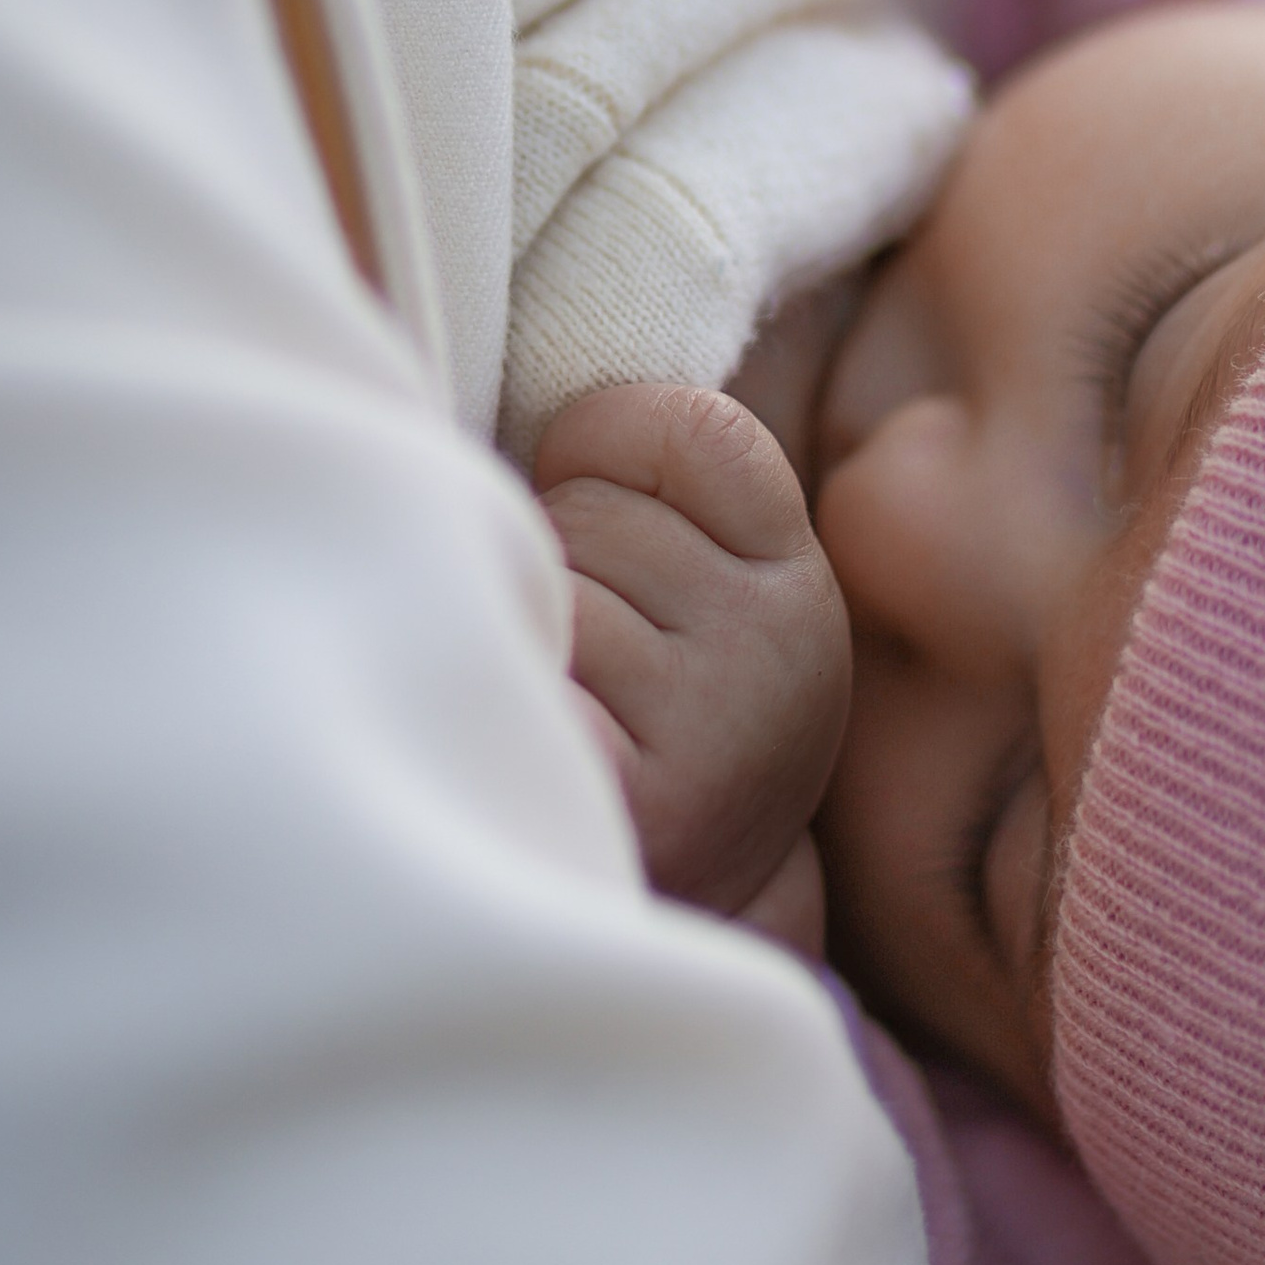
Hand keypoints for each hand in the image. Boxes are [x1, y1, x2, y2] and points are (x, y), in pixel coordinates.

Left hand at [534, 382, 850, 944]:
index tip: (604, 530)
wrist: (654, 929)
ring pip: (552, 581)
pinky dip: (500, 691)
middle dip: (554, 562)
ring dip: (523, 629)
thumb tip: (464, 335)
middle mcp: (784, 657)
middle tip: (584, 672)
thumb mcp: (681, 592)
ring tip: (562, 717)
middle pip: (592, 508)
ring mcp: (720, 729)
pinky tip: (541, 754)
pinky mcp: (647, 797)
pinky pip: (526, 660)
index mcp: (799, 591)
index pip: (688, 429)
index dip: (605, 456)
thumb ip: (645, 491)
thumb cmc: (630, 727)